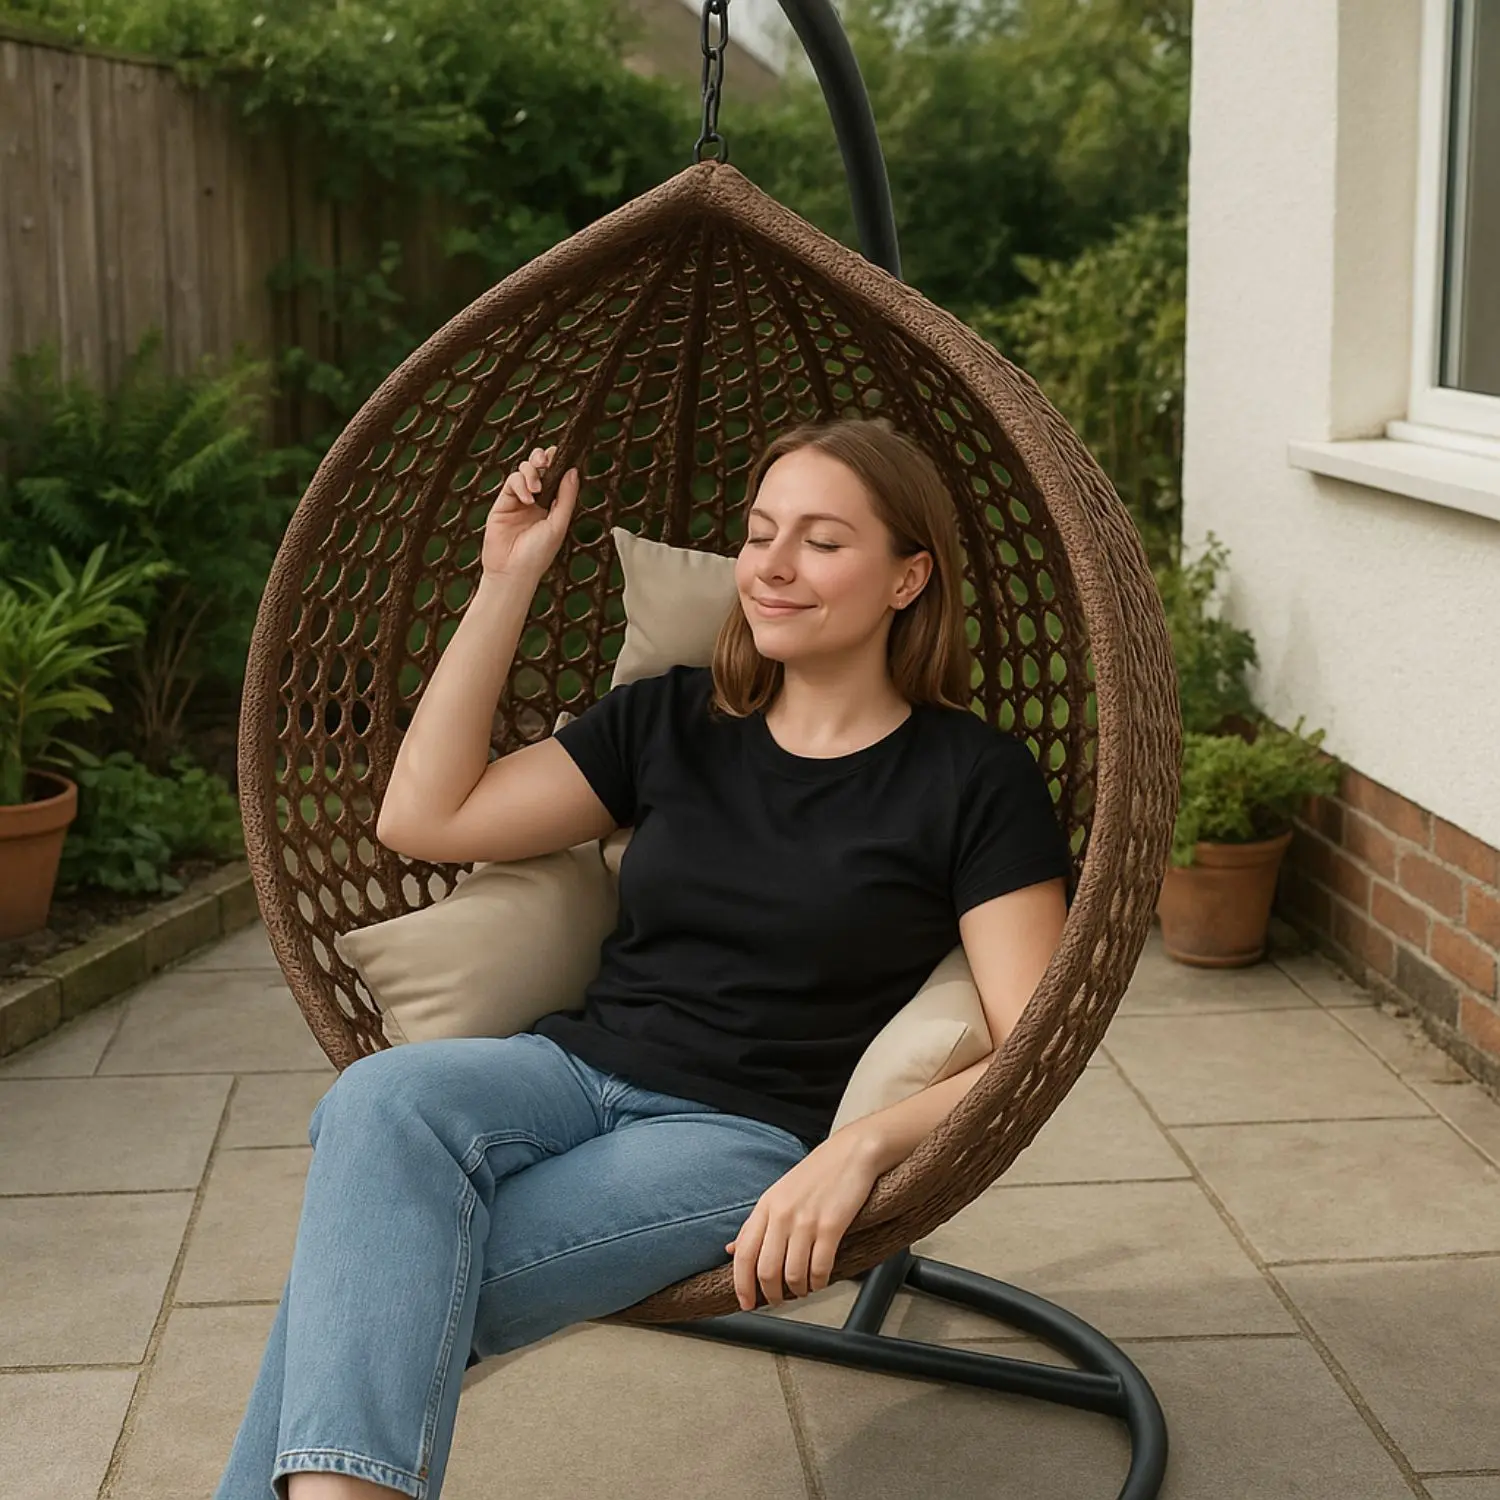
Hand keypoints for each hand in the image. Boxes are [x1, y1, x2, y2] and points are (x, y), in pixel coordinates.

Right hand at [482, 444, 580, 580]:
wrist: (513, 571)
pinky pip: (512, 482)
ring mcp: (519, 500)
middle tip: (545, 461)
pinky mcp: (503, 502)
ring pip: (524, 471)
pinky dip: (519, 485)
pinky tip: (526, 499)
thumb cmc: (538, 555)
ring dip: (531, 473)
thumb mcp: (558, 525)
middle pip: (539, 468)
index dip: (558, 463)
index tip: (561, 454)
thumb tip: (573, 471)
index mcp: (553, 505)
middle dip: (542, 458)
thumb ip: (566, 498)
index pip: (557, 476)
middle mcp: (537, 500)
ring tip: (536, 490)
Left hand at [725, 1131, 882, 1309]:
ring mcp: (806, 1220)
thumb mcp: (778, 1193)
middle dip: (771, 1295)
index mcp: (766, 1206)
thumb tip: (732, 1248)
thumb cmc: (818, 1173)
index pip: (743, 1254)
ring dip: (797, 1291)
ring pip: (793, 1274)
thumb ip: (756, 1223)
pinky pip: (820, 1268)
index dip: (742, 1285)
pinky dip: (818, 1283)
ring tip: (802, 1290)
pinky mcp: (831, 1226)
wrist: (852, 1152)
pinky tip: (820, 1281)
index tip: (746, 1303)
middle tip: (778, 1301)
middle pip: (766, 1270)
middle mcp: (782, 1214)